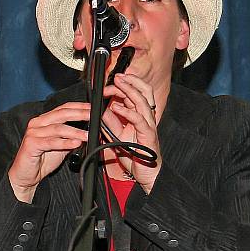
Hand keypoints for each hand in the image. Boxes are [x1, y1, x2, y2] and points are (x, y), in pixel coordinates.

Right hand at [8, 102, 89, 201]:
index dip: (79, 107)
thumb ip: (72, 137)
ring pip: (58, 128)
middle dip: (80, 114)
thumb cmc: (41, 160)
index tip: (94, 109)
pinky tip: (76, 144)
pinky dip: (65, 142)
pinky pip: (51, 142)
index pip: (64, 108)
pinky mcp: (31, 144)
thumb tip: (89, 131)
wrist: (26, 176)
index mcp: (44, 120)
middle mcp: (37, 123)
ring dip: (75, 132)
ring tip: (88, 135)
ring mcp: (33, 133)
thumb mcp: (62, 146)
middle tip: (94, 116)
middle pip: (62, 114)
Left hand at [103, 73, 160, 192]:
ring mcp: (149, 125)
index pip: (135, 94)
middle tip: (116, 76)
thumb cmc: (135, 155)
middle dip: (130, 82)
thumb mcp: (117, 135)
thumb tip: (100, 111)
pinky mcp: (148, 134)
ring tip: (116, 85)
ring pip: (142, 101)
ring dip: (128, 91)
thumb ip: (110, 123)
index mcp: (140, 116)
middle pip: (143, 92)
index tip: (109, 85)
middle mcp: (147, 118)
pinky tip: (116, 107)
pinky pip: (138, 119)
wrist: (146, 174)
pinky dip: (127, 111)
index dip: (124, 87)